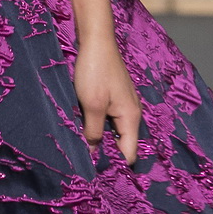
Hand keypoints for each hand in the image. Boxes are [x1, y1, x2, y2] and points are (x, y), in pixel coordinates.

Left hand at [73, 33, 140, 162]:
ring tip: (81, 148)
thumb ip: (93, 132)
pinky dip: (97, 127)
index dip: (115, 165)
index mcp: (131, 118)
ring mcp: (122, 105)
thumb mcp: (92, 105)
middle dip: (106, 154)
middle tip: (85, 163)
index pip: (129, 153)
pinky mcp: (112, 97)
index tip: (96, 174)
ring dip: (98, 139)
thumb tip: (93, 153)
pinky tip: (82, 129)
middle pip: (121, 144)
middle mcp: (131, 113)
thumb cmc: (95, 71)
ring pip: (112, 132)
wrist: (96, 40)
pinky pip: (107, 120)